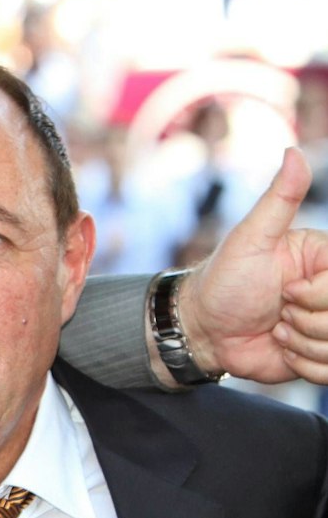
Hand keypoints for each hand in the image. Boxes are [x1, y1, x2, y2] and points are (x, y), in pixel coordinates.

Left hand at [181, 147, 327, 383]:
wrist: (202, 327)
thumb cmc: (223, 280)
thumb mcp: (250, 238)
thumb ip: (279, 199)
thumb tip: (294, 152)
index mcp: (327, 261)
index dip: (315, 297)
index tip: (285, 292)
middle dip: (306, 322)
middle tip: (278, 311)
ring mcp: (327, 324)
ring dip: (301, 344)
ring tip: (276, 327)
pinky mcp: (320, 356)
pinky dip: (302, 365)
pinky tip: (280, 347)